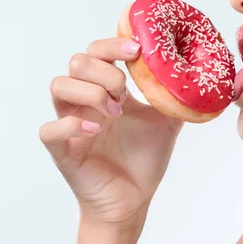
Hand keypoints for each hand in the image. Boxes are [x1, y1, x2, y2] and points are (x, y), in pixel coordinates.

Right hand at [40, 37, 182, 233]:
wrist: (133, 199)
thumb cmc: (144, 159)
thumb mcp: (166, 121)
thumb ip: (173, 97)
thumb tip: (193, 76)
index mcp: (107, 90)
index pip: (97, 52)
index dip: (112, 45)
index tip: (136, 50)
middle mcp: (85, 102)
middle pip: (76, 62)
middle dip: (105, 71)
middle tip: (125, 93)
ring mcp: (71, 124)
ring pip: (59, 86)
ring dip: (90, 93)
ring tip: (115, 112)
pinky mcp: (63, 150)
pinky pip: (49, 129)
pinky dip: (71, 125)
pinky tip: (95, 130)